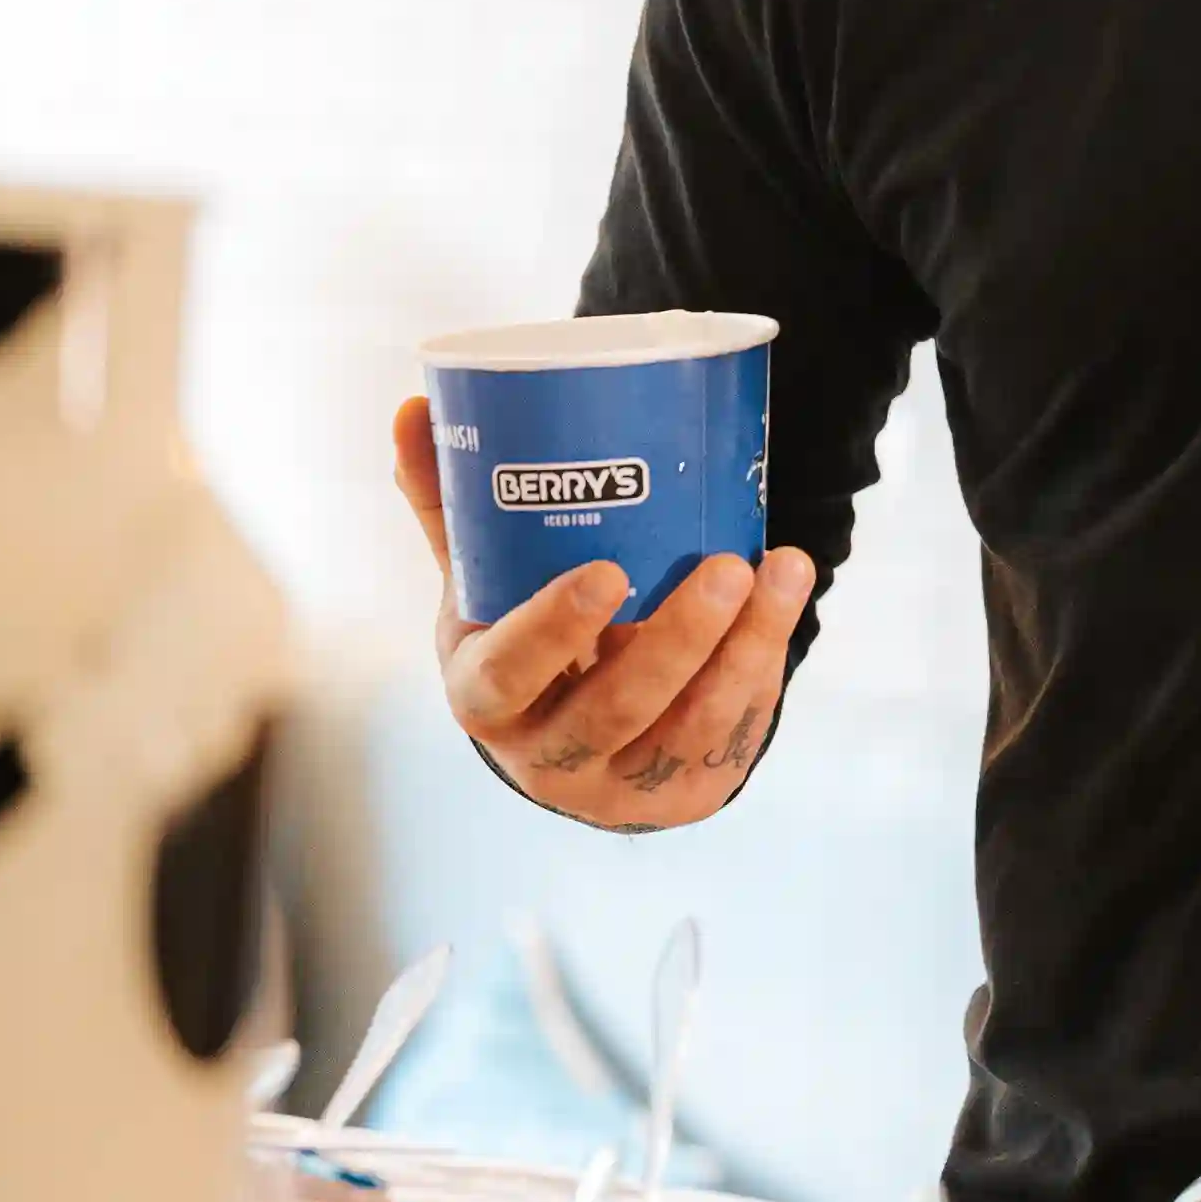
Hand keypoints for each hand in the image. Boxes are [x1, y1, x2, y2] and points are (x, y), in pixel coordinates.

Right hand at [391, 395, 815, 829]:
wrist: (577, 738)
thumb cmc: (527, 642)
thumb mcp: (485, 584)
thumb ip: (456, 506)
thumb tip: (415, 406)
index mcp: (485, 697)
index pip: (506, 674)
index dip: (552, 631)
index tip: (608, 572)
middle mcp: (546, 757)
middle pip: (615, 708)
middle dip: (678, 638)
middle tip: (728, 565)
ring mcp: (619, 785)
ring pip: (690, 725)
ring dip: (744, 647)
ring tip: (783, 570)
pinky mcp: (684, 795)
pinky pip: (731, 735)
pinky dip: (762, 668)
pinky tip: (785, 606)